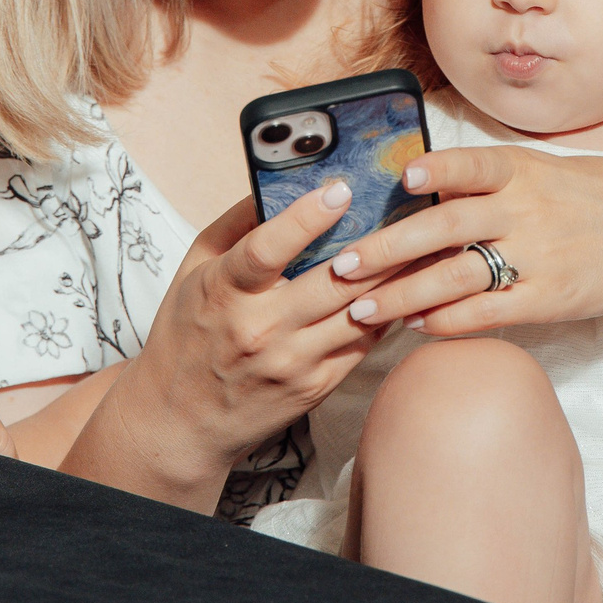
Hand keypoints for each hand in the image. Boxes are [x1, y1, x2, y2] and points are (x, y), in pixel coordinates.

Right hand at [66, 179, 389, 507]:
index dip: (305, 218)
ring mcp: (291, 363)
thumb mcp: (193, 271)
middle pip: (331, 283)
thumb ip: (235, 224)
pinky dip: (387, 313)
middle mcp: (259, 329)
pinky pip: (363, 343)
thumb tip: (278, 180)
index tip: (340, 189)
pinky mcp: (316, 388)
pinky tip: (406, 287)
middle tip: (408, 210)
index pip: (266, 250)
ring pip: (359, 313)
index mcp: (223, 292)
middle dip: (375, 245)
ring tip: (423, 244)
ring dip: (395, 278)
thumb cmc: (185, 335)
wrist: (180, 422)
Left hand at [328, 144, 602, 335]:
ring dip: (402, 295)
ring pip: (457, 277)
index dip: (436, 171)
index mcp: (521, 170)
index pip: (471, 166)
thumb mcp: (541, 171)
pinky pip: (490, 313)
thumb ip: (484, 182)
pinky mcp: (553, 299)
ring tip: (359, 310)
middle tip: (340, 267)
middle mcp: (528, 209)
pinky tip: (415, 326)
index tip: (401, 178)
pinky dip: (448, 321)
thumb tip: (411, 190)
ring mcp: (541, 256)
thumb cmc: (588, 197)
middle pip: (446, 228)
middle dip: (386, 249)